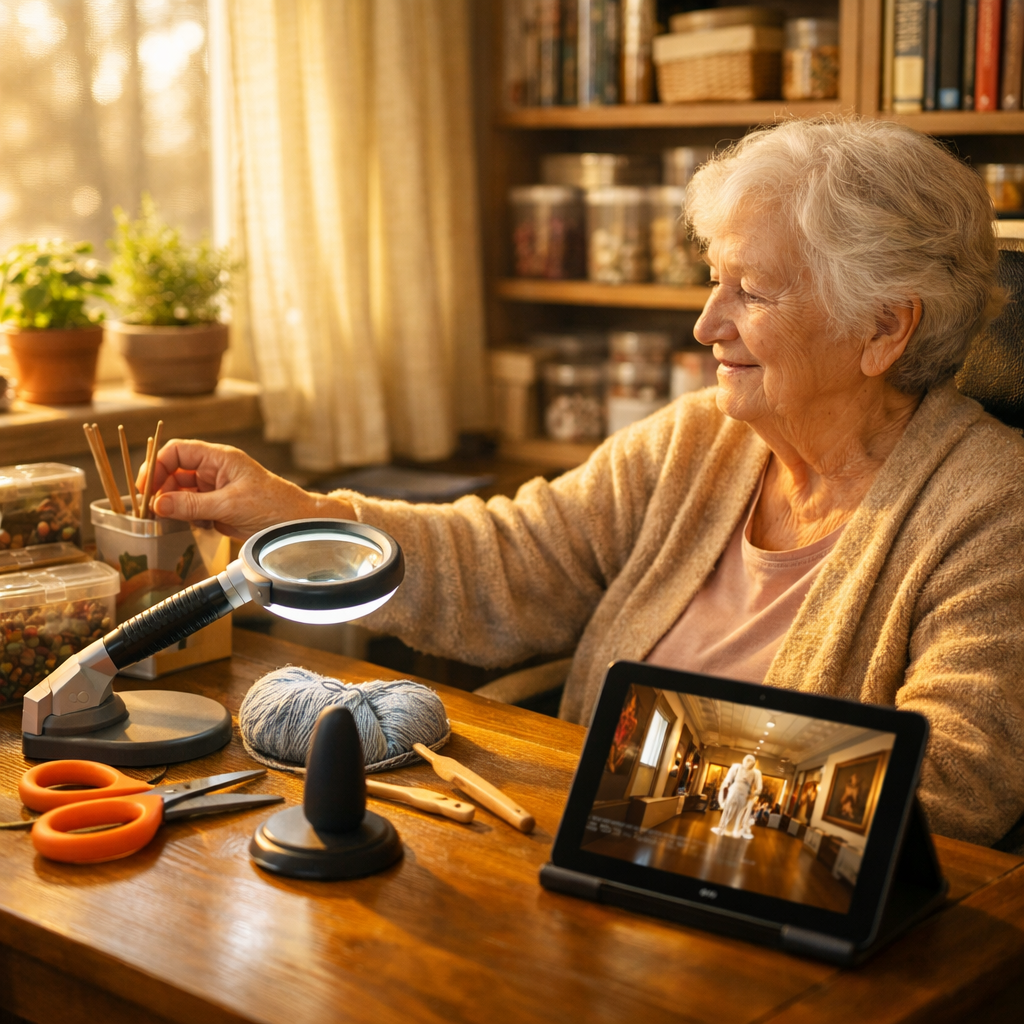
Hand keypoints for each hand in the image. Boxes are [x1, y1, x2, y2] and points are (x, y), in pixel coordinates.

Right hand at [140, 440, 351, 539]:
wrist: (297, 526)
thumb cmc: (274, 506)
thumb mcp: (230, 505)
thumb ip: (192, 504)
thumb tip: (158, 505)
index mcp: (220, 458)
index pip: (178, 451)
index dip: (158, 465)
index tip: (146, 487)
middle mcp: (215, 471)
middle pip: (175, 472)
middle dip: (162, 489)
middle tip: (152, 509)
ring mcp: (216, 490)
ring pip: (181, 493)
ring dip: (173, 506)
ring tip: (171, 520)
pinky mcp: (218, 509)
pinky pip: (192, 509)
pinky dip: (187, 518)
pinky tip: (195, 526)